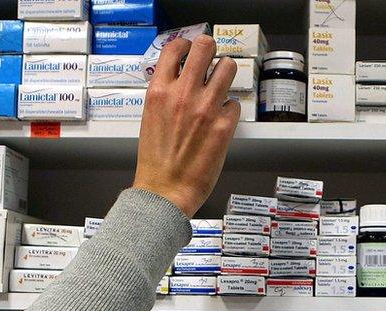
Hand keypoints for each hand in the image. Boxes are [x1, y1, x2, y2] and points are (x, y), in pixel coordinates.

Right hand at [133, 35, 239, 216]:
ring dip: (226, 73)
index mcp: (159, 90)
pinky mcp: (224, 126)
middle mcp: (183, 93)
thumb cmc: (156, 160)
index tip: (191, 49)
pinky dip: (230, 109)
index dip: (186, 45)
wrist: (165, 190)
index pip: (175, 47)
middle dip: (210, 50)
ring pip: (228, 67)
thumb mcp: (151, 116)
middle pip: (205, 46)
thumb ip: (165, 94)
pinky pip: (234, 103)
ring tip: (221, 85)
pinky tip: (221, 119)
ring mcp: (206, 108)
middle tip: (211, 61)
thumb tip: (179, 78)